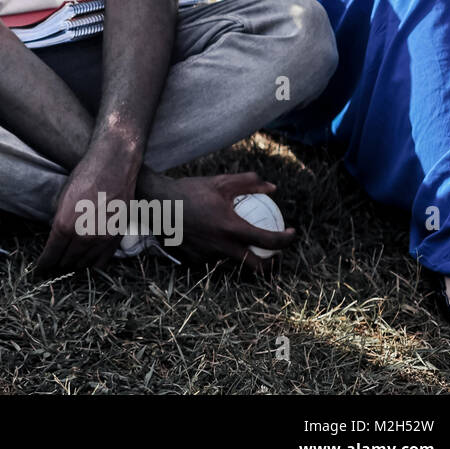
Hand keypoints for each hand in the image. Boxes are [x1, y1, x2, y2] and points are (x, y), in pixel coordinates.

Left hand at [35, 150, 136, 273]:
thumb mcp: (62, 199)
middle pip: (67, 261)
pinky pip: (102, 261)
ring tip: (69, 263)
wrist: (114, 166)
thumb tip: (56, 239)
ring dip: (75, 264)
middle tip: (54, 265)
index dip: (44, 265)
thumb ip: (59, 222)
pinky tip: (86, 261)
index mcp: (65, 226)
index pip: (51, 255)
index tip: (39, 271)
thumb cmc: (85, 177)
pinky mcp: (117, 238)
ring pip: (84, 264)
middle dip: (58, 264)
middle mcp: (84, 236)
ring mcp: (102, 239)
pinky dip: (92, 264)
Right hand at [162, 171, 295, 268]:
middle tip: (273, 253)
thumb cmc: (190, 190)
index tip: (291, 233)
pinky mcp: (195, 259)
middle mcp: (222, 247)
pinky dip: (220, 251)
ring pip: (234, 262)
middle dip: (269, 264)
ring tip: (243, 243)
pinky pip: (214, 259)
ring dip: (242, 255)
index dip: (286, 239)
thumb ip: (249, 183)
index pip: (269, 240)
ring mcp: (208, 256)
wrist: (158, 203)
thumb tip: (272, 187)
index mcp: (232, 229)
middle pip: (255, 266)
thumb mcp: (221, 182)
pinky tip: (217, 240)